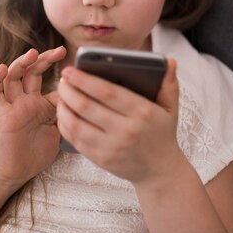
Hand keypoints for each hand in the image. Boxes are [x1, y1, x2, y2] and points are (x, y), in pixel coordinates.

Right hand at [0, 46, 65, 187]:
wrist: (21, 171)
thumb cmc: (40, 150)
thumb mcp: (61, 128)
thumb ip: (68, 112)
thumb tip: (87, 97)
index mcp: (41, 101)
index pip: (48, 78)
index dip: (58, 68)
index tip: (72, 57)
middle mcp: (27, 99)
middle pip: (31, 72)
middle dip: (43, 59)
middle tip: (58, 51)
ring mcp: (14, 105)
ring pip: (13, 77)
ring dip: (21, 63)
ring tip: (32, 54)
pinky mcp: (3, 115)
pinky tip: (3, 68)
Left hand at [57, 58, 184, 183]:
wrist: (160, 171)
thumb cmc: (162, 133)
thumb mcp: (171, 108)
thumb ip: (169, 83)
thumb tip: (170, 61)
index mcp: (142, 113)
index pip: (107, 92)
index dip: (85, 80)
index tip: (71, 69)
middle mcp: (125, 131)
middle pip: (87, 106)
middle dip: (69, 90)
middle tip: (62, 79)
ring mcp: (111, 147)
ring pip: (76, 124)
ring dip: (63, 107)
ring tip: (61, 94)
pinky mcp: (100, 159)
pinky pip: (75, 139)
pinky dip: (65, 124)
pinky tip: (63, 112)